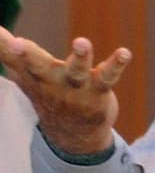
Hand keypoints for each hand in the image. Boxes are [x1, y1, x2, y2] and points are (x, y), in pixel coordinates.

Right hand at [0, 26, 130, 154]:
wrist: (74, 133)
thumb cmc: (47, 92)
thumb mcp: (25, 72)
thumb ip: (5, 50)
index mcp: (33, 74)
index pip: (14, 59)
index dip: (5, 48)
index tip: (3, 40)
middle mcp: (51, 81)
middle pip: (37, 66)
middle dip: (27, 55)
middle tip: (18, 43)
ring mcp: (76, 87)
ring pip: (76, 70)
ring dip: (78, 57)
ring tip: (81, 42)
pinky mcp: (99, 89)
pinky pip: (109, 76)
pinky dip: (117, 64)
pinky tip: (125, 53)